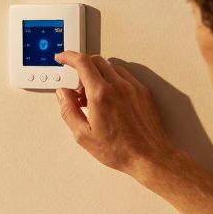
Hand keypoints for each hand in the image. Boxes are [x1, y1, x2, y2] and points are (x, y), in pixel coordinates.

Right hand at [54, 51, 180, 186]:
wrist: (149, 157)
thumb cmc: (120, 150)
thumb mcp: (84, 136)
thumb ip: (68, 110)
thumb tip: (63, 94)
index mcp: (100, 94)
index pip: (82, 63)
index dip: (69, 57)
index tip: (62, 58)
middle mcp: (117, 86)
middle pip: (95, 60)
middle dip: (81, 67)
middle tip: (77, 88)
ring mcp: (132, 87)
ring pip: (110, 66)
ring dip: (97, 73)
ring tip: (94, 96)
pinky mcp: (143, 92)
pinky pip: (124, 75)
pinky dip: (113, 78)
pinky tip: (110, 96)